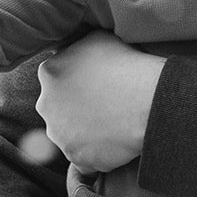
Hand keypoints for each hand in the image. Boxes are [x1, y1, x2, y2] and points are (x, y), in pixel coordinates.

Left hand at [36, 31, 163, 170]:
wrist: (149, 101)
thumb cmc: (129, 65)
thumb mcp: (97, 39)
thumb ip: (77, 48)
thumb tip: (75, 52)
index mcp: (50, 72)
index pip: (57, 78)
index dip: (78, 81)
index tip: (96, 85)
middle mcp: (47, 104)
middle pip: (59, 108)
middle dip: (77, 108)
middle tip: (105, 105)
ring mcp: (60, 134)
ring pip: (69, 134)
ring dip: (86, 131)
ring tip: (113, 124)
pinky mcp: (77, 157)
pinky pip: (85, 157)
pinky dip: (98, 152)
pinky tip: (116, 141)